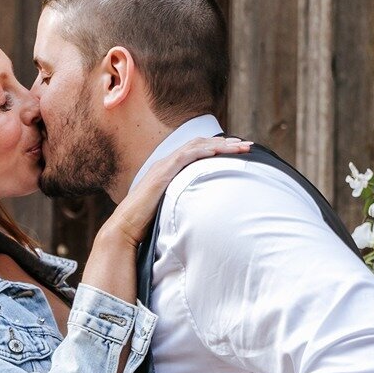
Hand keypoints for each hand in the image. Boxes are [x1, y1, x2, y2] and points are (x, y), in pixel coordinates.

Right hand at [105, 136, 251, 245]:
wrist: (125, 229)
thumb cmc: (146, 224)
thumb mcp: (171, 209)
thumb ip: (184, 203)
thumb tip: (203, 212)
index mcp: (169, 170)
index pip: (198, 152)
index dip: (219, 149)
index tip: (239, 152)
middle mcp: (167, 163)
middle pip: (201, 145)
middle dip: (226, 143)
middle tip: (247, 145)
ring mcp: (164, 166)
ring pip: (197, 146)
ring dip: (221, 144)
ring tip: (241, 146)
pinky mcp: (163, 173)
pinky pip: (186, 156)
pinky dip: (204, 150)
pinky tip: (219, 150)